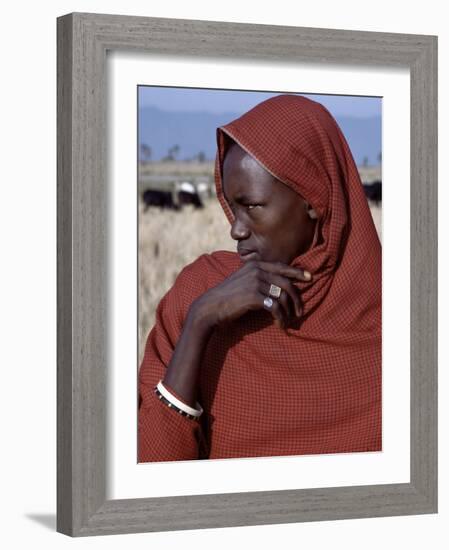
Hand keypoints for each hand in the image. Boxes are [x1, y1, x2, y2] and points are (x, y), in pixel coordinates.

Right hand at [190, 260, 311, 329]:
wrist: (211, 306)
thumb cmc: (227, 297)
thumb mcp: (243, 280)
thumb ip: (258, 278)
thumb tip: (280, 286)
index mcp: (255, 264)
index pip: (282, 266)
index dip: (298, 272)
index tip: (310, 278)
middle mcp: (257, 270)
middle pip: (286, 282)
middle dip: (297, 298)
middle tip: (301, 311)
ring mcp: (255, 282)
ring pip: (282, 296)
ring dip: (289, 311)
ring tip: (289, 321)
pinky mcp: (254, 296)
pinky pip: (276, 307)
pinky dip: (281, 318)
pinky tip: (280, 325)